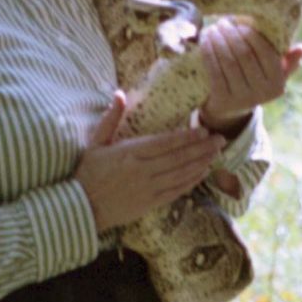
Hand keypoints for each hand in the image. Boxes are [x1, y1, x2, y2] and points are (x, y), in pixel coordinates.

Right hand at [77, 93, 226, 232]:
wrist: (81, 208)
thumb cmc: (88, 173)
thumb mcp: (95, 143)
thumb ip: (110, 118)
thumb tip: (119, 94)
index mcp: (130, 153)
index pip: (165, 143)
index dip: (187, 137)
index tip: (203, 130)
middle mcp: (143, 170)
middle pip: (179, 157)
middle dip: (202, 148)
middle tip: (220, 139)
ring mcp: (148, 189)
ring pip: (181, 174)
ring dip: (201, 163)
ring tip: (216, 154)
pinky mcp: (150, 204)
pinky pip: (176, 191)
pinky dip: (191, 181)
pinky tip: (202, 173)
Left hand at [196, 19, 301, 136]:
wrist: (231, 110)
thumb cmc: (254, 81)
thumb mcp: (273, 74)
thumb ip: (287, 61)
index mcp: (277, 82)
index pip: (265, 52)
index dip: (250, 34)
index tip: (238, 22)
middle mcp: (263, 92)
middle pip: (244, 54)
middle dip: (231, 34)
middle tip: (222, 22)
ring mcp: (242, 98)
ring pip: (228, 61)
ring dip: (218, 41)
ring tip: (212, 29)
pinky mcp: (223, 100)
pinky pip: (214, 70)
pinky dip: (208, 53)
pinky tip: (205, 41)